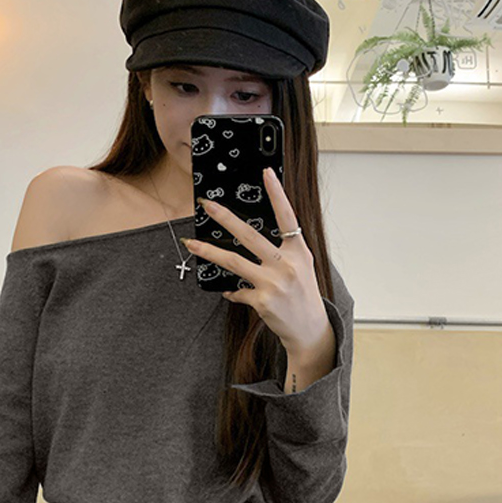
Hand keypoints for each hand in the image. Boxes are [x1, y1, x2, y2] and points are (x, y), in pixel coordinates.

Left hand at [185, 167, 329, 355]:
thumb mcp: (301, 266)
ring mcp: (273, 283)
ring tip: (192, 243)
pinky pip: (236, 290)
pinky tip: (228, 291)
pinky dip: (230, 290)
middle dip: (225, 218)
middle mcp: (286, 265)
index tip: (266, 173)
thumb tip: (253, 236)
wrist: (309, 329)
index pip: (287, 216)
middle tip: (207, 205)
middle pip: (249, 236)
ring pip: (233, 262)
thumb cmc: (303, 295)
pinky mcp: (262, 301)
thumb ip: (284, 249)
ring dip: (209, 252)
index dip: (277, 194)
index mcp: (298, 251)